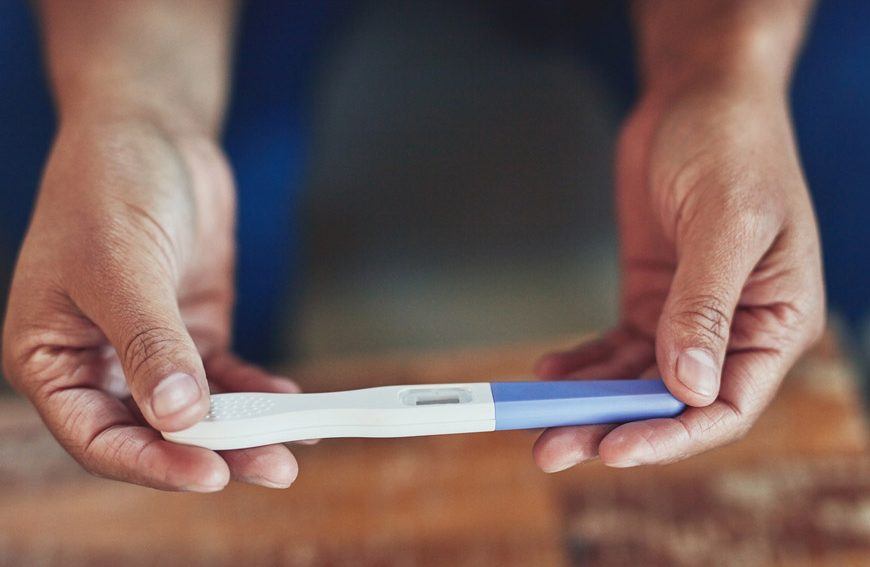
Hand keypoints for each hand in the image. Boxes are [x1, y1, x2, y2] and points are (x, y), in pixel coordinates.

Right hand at [3, 116, 299, 490]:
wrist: (151, 132)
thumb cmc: (109, 184)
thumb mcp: (121, 264)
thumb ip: (149, 343)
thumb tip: (179, 415)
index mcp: (51, 356)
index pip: (97, 436)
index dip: (152, 462)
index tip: (209, 472)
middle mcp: (98, 361)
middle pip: (154, 431)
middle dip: (213, 453)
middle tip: (273, 468)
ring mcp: (151, 348)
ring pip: (196, 410)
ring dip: (244, 430)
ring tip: (292, 448)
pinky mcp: (192, 328)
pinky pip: (225, 374)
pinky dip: (255, 390)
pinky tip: (288, 401)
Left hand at [533, 82, 824, 470]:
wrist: (698, 99)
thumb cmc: (734, 145)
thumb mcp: (728, 223)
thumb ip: (706, 307)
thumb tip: (689, 386)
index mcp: (776, 321)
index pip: (727, 404)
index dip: (671, 434)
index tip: (615, 448)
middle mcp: (734, 330)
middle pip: (671, 401)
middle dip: (613, 426)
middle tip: (553, 448)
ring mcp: (687, 316)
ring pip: (637, 379)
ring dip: (589, 403)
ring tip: (538, 421)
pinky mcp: (649, 297)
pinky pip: (615, 346)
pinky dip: (583, 363)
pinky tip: (550, 373)